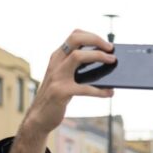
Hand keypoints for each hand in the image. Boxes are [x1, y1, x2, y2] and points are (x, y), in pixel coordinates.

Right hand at [6, 30, 115, 152]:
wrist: (39, 117)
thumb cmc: (57, 96)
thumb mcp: (64, 78)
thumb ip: (77, 69)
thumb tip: (105, 64)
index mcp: (57, 57)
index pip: (74, 36)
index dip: (92, 35)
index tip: (106, 43)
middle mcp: (56, 63)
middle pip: (75, 39)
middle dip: (96, 40)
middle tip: (111, 49)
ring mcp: (57, 76)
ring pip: (78, 56)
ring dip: (98, 56)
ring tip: (113, 62)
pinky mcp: (61, 92)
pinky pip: (85, 88)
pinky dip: (100, 90)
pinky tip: (109, 93)